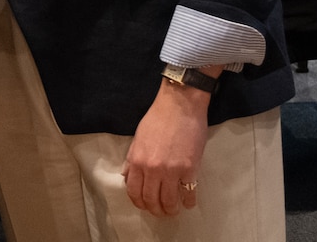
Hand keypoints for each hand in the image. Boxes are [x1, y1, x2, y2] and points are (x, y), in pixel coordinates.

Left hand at [122, 79, 211, 216]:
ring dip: (171, 210)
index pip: (134, 191)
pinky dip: (188, 202)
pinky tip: (188, 203)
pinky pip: (188, 194)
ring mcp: (171, 170)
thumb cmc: (158, 118)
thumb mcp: (138, 137)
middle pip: (151, 200)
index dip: (139, 202)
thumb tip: (127, 176)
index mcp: (137, 160)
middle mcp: (152, 169)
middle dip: (155, 210)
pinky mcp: (189, 169)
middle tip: (161, 211)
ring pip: (169, 201)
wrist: (180, 105)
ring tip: (174, 210)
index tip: (145, 205)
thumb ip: (132, 159)